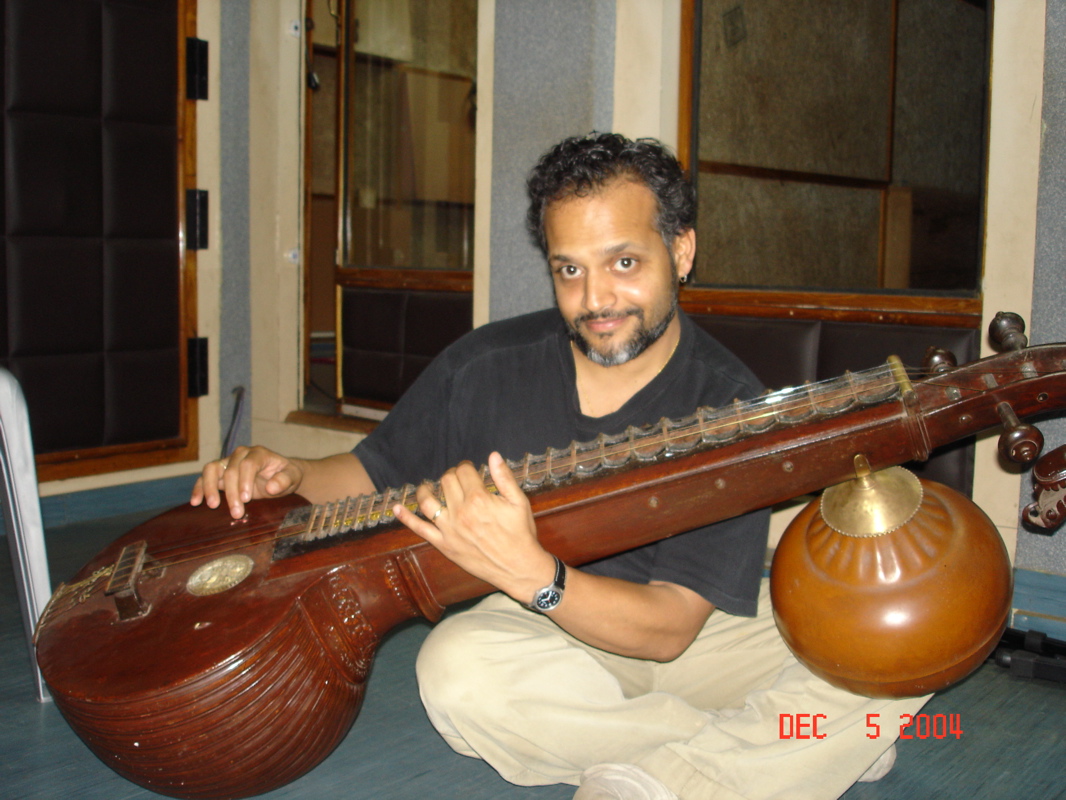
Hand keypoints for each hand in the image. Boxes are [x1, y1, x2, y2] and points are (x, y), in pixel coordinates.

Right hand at [190, 445, 304, 518]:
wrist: (281, 475)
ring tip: (212, 505)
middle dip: (232, 492)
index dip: (245, 481)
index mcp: (259, 453)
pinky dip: (199, 488)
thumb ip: (285, 480)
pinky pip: (206, 478)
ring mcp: (229, 463)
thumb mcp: (292, 477)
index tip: (246, 499)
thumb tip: (271, 487)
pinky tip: (196, 501)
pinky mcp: (221, 473)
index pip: (248, 464)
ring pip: (212, 469)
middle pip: (230, 470)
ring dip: (210, 488)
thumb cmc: (286, 475)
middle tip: (236, 512)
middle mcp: (241, 454)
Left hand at [393, 452, 554, 601]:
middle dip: (451, 475)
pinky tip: (396, 508)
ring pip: (427, 501)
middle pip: (446, 482)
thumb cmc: (521, 534)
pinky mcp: (443, 545)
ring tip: (427, 486)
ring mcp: (449, 529)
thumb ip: (504, 477)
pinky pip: (420, 529)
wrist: (518, 567)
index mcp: (479, 499)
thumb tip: (493, 455)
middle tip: (457, 479)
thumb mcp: (519, 502)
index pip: (464, 471)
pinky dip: (405, 518)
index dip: (466, 466)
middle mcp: (460, 512)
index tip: (469, 468)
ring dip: (425, 489)